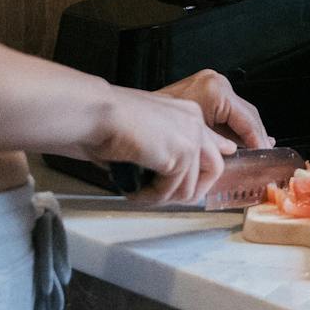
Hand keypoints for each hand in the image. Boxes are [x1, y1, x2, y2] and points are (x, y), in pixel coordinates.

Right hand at [86, 86, 237, 206]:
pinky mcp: (179, 156)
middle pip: (213, 169)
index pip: (212, 145)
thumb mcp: (145, 130)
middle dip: (189, 191)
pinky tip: (134, 190)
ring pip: (189, 188)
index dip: (207, 170)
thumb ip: (166, 147)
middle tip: (162, 197)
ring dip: (162, 197)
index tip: (202, 183)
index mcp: (187, 112)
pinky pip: (169, 192)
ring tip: (140, 194)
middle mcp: (194, 122)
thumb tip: (169, 174)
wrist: (96, 113)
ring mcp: (190, 138)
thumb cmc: (108, 119)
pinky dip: (149, 197)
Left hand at [154, 69, 273, 149]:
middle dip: (256, 135)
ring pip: (240, 111)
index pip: (247, 119)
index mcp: (216, 91)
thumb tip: (244, 153)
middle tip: (264, 154)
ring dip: (247, 131)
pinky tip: (242, 138)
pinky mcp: (207, 89)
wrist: (134, 113)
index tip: (264, 155)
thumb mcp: (196, 139)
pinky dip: (235, 125)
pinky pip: (229, 109)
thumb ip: (221, 145)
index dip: (257, 140)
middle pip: (247, 114)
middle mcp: (216, 82)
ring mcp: (213, 83)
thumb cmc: (160, 125)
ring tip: (257, 148)